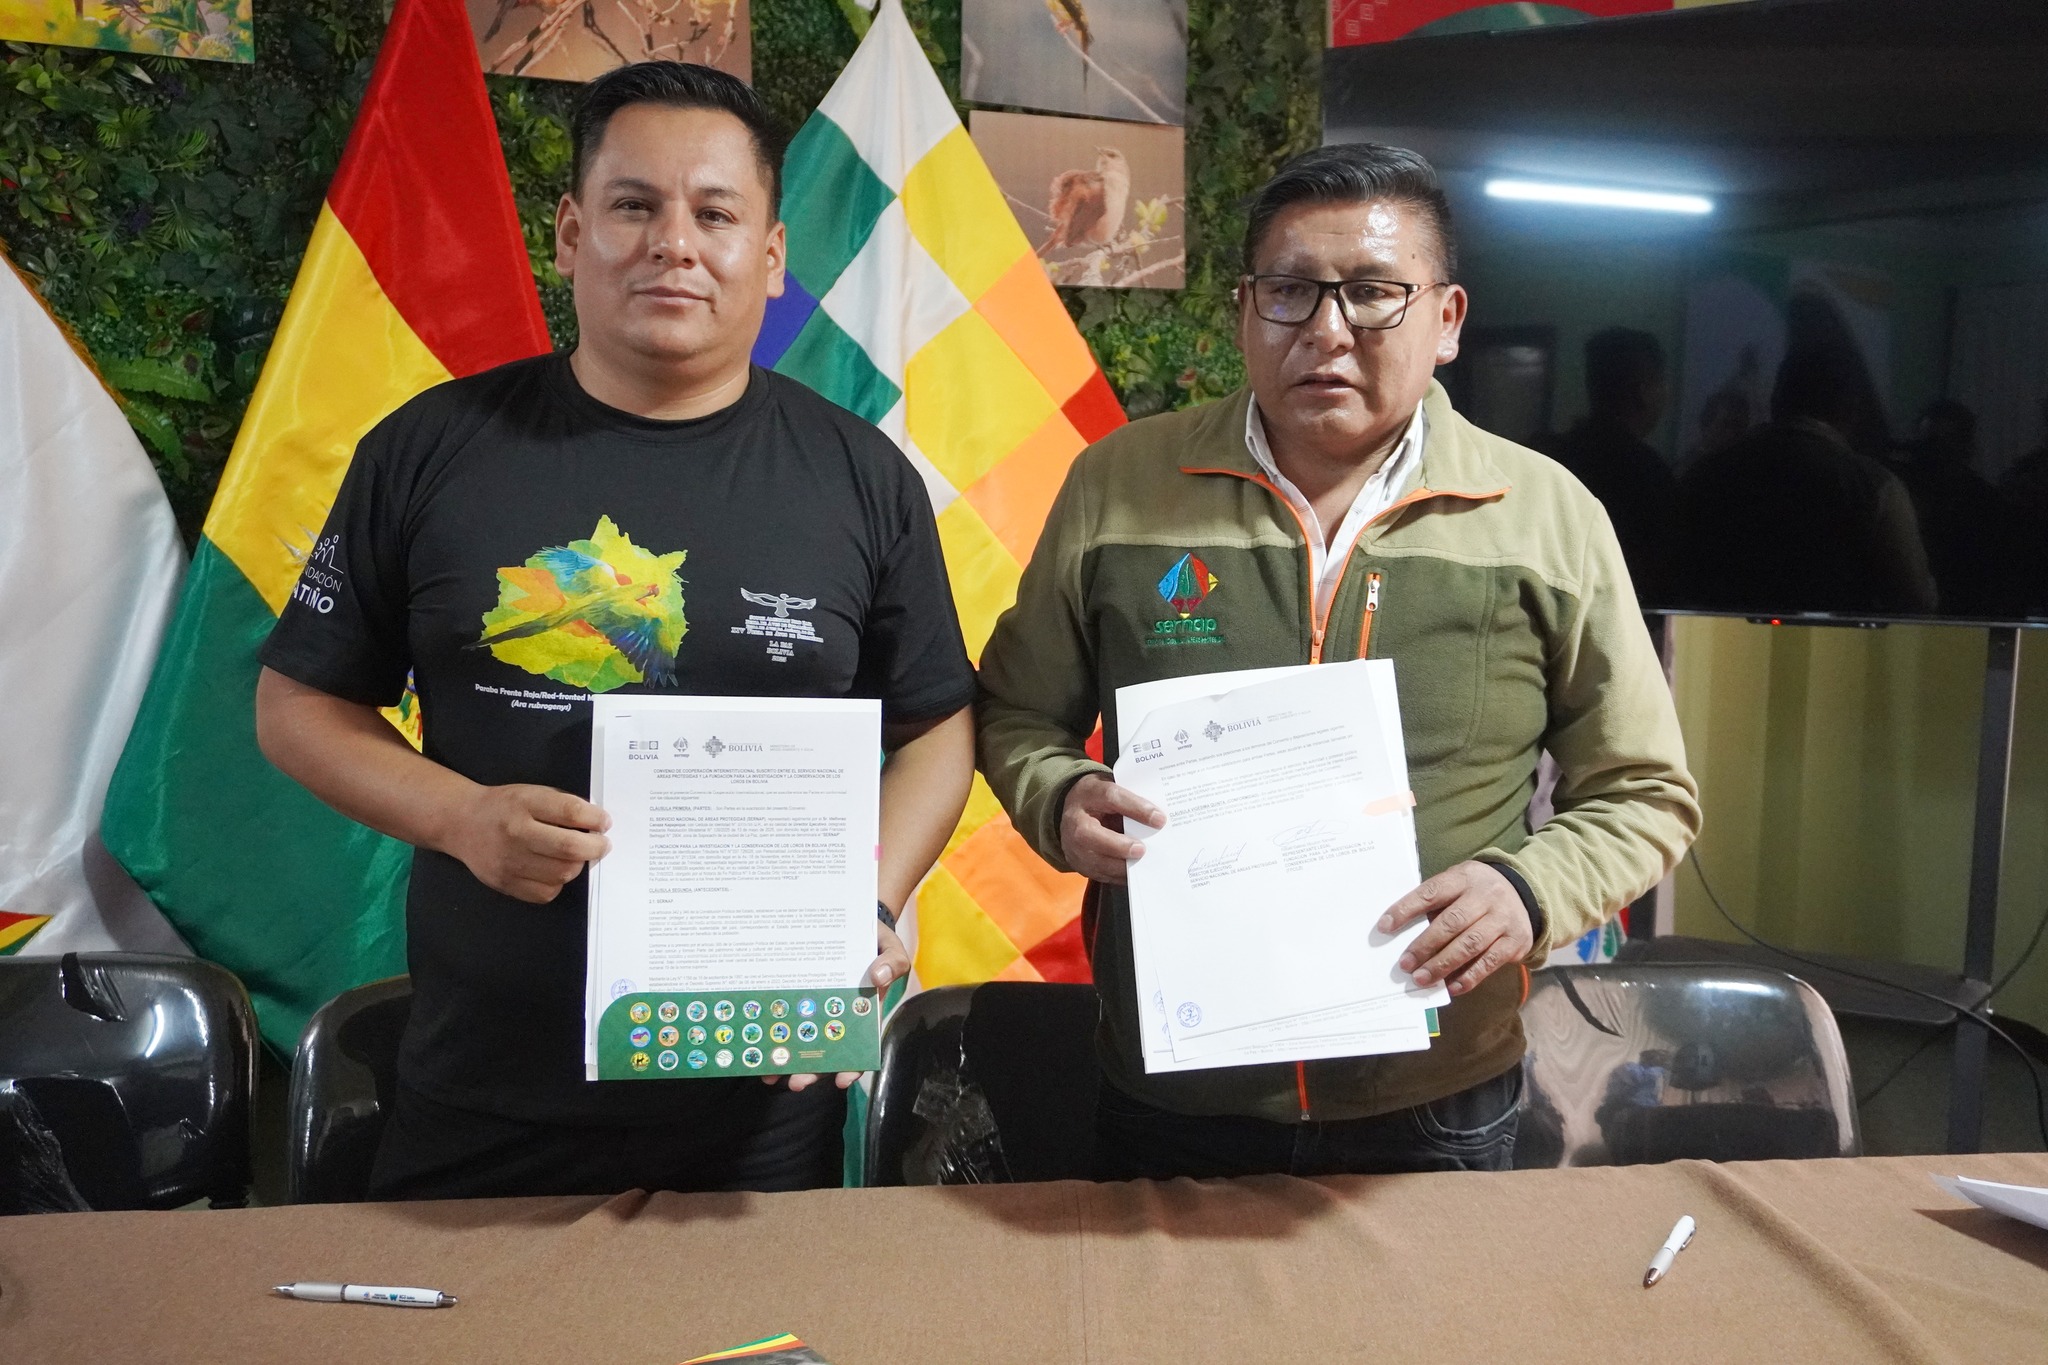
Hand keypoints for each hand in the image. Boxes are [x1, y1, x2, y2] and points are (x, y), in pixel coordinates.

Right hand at [441, 784, 609, 903]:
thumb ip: (562, 806)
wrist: (462, 823)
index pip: (570, 812)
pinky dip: (557, 883)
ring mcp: (509, 861)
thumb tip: (597, 823)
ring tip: (574, 856)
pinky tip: (553, 870)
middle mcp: (515, 833)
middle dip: (595, 847)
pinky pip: (546, 892)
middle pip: (569, 848)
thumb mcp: (532, 793)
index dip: (595, 819)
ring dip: (577, 865)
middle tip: (600, 844)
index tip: (604, 822)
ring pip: (562, 873)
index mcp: (524, 804)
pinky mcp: (505, 883)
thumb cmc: (504, 807)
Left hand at [782, 921, 910, 1092]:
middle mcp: (838, 1015)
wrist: (849, 920)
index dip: (852, 1065)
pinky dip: (772, 1032)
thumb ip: (893, 961)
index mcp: (863, 1011)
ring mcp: (815, 1007)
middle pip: (826, 1051)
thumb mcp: (890, 946)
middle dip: (811, 1071)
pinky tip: (758, 1046)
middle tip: (796, 1083)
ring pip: (801, 1040)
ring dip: (787, 1061)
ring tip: (769, 1074)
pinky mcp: (796, 996)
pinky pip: (784, 1016)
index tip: (843, 1080)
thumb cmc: (873, 938)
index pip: (859, 1046)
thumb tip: (879, 976)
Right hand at [1058, 773, 1165, 884]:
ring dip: (1120, 866)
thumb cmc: (1100, 800)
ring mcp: (1072, 844)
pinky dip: (1119, 876)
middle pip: (1089, 834)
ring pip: (1092, 860)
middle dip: (1117, 845)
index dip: (1135, 807)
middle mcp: (1075, 820)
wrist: (1074, 812)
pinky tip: (1135, 873)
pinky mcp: (1078, 863)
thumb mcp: (1114, 790)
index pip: (1110, 797)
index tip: (1159, 819)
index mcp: (1088, 793)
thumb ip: (1132, 801)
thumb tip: (1158, 816)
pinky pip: (1098, 874)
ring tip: (1142, 864)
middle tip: (1141, 850)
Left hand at [1378, 861, 1532, 996]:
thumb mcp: (1458, 884)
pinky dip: (1469, 977)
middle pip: (1451, 922)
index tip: (1384, 927)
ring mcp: (1503, 919)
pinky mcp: (1515, 941)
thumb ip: (1436, 903)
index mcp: (1464, 878)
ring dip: (1443, 965)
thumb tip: (1402, 933)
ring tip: (1422, 979)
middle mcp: (1486, 896)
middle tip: (1404, 964)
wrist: (1526, 893)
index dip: (1406, 909)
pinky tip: (1451, 987)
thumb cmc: (1476, 893)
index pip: (1431, 892)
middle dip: (1425, 946)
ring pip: (1470, 944)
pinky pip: (1489, 962)